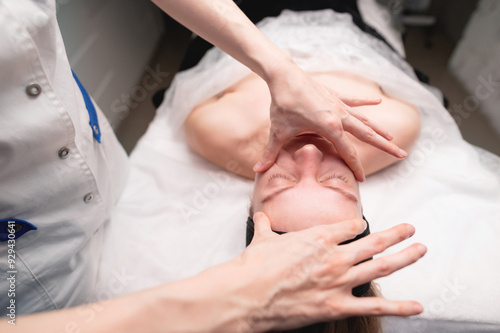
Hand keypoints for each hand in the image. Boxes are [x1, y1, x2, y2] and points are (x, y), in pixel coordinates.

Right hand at [235, 212, 425, 331]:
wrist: (246, 293)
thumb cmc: (254, 266)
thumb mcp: (262, 239)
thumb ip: (266, 226)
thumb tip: (262, 217)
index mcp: (319, 236)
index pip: (350, 226)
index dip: (360, 225)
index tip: (365, 227)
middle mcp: (335, 255)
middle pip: (374, 241)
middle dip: (396, 234)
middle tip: (410, 229)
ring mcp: (339, 281)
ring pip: (381, 266)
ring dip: (404, 257)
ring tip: (420, 250)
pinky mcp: (337, 306)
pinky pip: (374, 307)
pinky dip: (398, 308)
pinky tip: (416, 306)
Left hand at [254, 64, 406, 180]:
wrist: (284, 75)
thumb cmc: (282, 104)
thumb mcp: (278, 131)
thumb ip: (270, 152)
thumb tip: (257, 171)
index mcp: (330, 126)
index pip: (347, 151)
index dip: (355, 166)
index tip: (363, 179)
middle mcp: (339, 115)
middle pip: (366, 134)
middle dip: (384, 146)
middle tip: (401, 155)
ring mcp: (339, 104)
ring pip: (363, 120)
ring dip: (377, 129)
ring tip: (392, 138)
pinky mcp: (334, 95)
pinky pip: (354, 101)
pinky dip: (365, 104)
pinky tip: (377, 104)